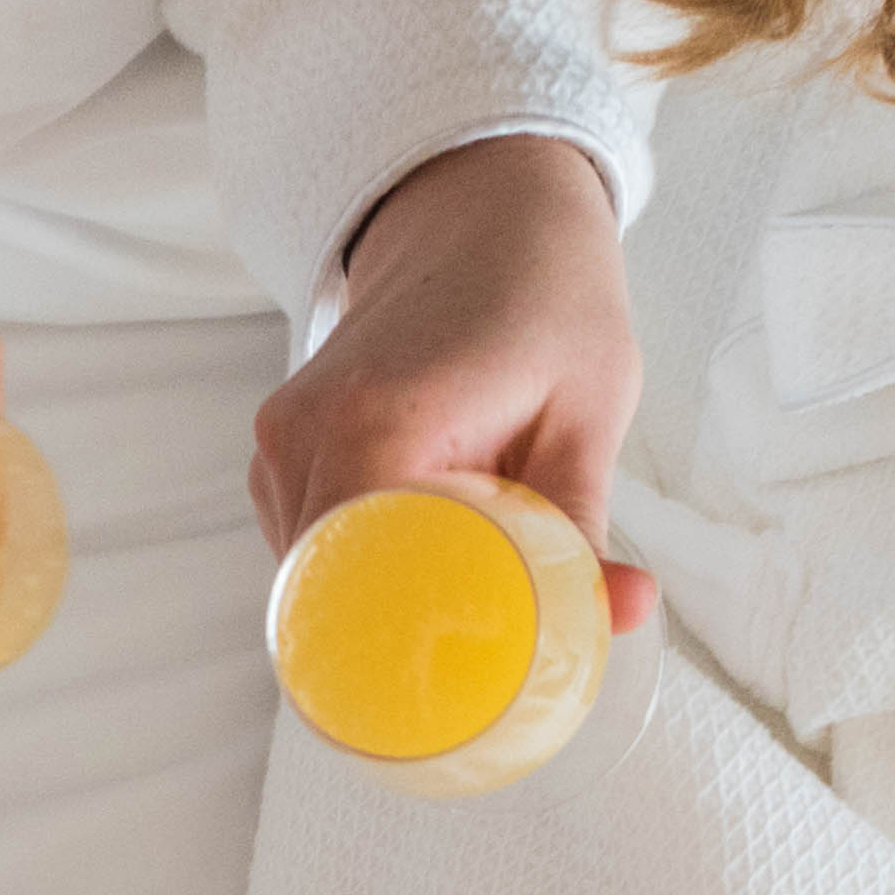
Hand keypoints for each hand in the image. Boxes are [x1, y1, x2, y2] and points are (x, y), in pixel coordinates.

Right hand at [249, 133, 654, 631]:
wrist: (476, 208)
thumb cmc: (543, 295)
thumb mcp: (591, 406)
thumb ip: (584, 522)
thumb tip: (615, 615)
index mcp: (376, 425)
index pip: (352, 586)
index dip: (404, 652)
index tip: (469, 687)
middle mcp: (302, 436)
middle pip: (328, 596)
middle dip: (407, 637)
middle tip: (498, 653)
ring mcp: (279, 443)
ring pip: (315, 577)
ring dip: (386, 597)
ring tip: (473, 577)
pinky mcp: (280, 448)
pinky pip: (312, 544)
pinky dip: (369, 563)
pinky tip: (434, 543)